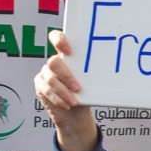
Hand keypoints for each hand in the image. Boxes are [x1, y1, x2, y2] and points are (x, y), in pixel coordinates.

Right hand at [35, 30, 96, 150]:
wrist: (76, 113)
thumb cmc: (85, 94)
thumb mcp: (91, 81)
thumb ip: (92, 72)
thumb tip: (110, 68)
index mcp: (66, 55)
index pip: (56, 37)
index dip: (59, 40)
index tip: (69, 51)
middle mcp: (54, 62)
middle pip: (54, 62)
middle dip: (66, 76)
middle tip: (78, 88)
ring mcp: (45, 73)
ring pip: (51, 79)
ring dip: (64, 91)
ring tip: (74, 101)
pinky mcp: (40, 85)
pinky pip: (46, 91)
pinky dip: (58, 99)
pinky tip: (67, 105)